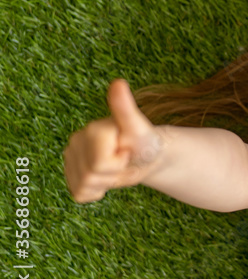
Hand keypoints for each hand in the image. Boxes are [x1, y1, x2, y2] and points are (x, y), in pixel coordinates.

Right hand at [63, 78, 166, 202]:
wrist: (146, 157)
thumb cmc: (145, 141)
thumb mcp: (139, 128)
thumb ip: (125, 109)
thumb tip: (118, 83)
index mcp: (90, 130)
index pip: (99, 163)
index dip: (119, 162)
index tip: (126, 150)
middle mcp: (75, 141)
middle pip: (91, 176)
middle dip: (113, 174)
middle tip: (123, 160)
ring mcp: (70, 159)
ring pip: (85, 186)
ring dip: (106, 183)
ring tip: (116, 167)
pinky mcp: (71, 175)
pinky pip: (80, 194)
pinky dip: (97, 192)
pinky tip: (106, 177)